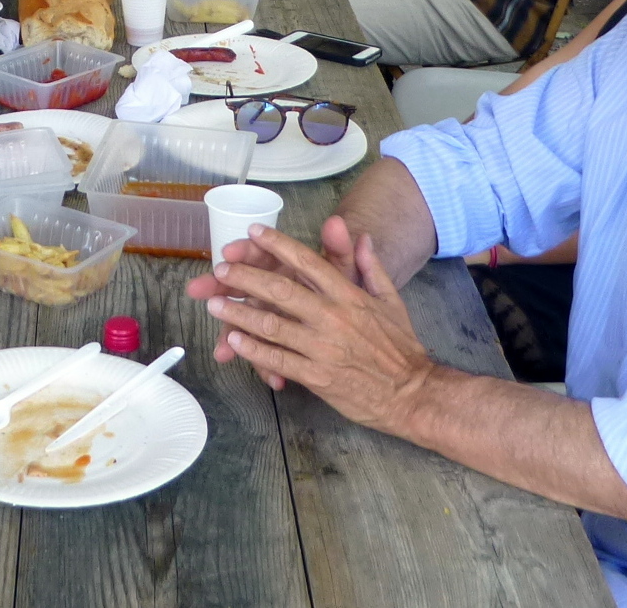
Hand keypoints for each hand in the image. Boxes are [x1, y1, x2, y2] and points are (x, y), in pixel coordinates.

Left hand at [200, 223, 434, 431]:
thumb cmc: (400, 346)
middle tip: (220, 269)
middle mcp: (333, 316)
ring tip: (214, 304)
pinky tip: (233, 341)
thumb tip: (362, 236)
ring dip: (239, 313)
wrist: (411, 393)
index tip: (253, 233)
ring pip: (272, 325)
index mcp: (350, 295)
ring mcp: (323, 347)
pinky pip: (278, 359)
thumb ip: (371, 267)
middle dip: (245, 277)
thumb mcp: (390, 300)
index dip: (277, 245)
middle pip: (280, 289)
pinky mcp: (317, 377)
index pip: (307, 262)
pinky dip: (253, 349)